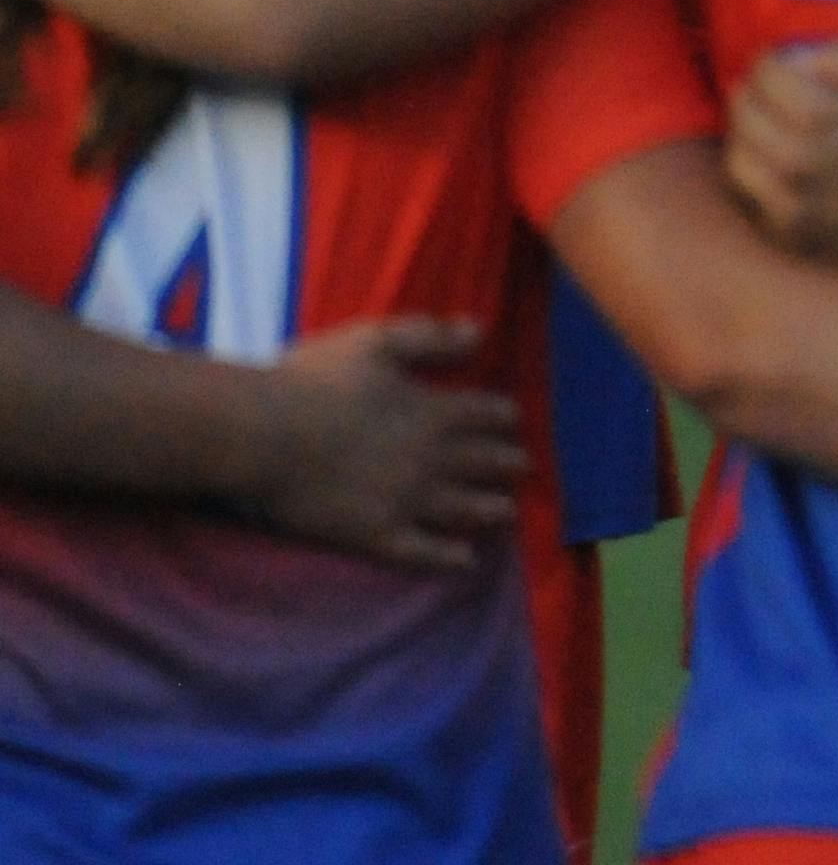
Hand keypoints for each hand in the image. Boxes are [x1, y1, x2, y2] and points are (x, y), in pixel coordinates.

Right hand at [252, 315, 528, 569]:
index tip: (513, 421)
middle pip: (482, 462)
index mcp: (433, 411)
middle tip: (523, 466)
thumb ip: (430, 337)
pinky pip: (421, 550)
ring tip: (507, 511)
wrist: (259, 436)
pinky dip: (448, 556)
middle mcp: (430, 459)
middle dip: (506, 462)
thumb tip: (481, 331)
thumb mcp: (375, 342)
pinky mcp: (373, 534)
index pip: (484, 415)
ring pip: (463, 508)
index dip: (502, 417)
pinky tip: (466, 560)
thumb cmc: (312, 382)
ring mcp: (404, 500)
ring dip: (490, 509)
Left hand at [727, 45, 837, 282]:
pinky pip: (752, 200)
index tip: (778, 61)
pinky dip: (756, 177)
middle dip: (751, 93)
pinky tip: (776, 167)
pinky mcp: (792, 239)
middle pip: (742, 114)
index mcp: (822, 119)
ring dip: (746, 135)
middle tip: (765, 89)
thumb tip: (799, 61)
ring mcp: (789, 207)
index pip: (766, 76)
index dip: (769, 61)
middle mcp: (794, 163)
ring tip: (765, 126)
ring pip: (737, 160)